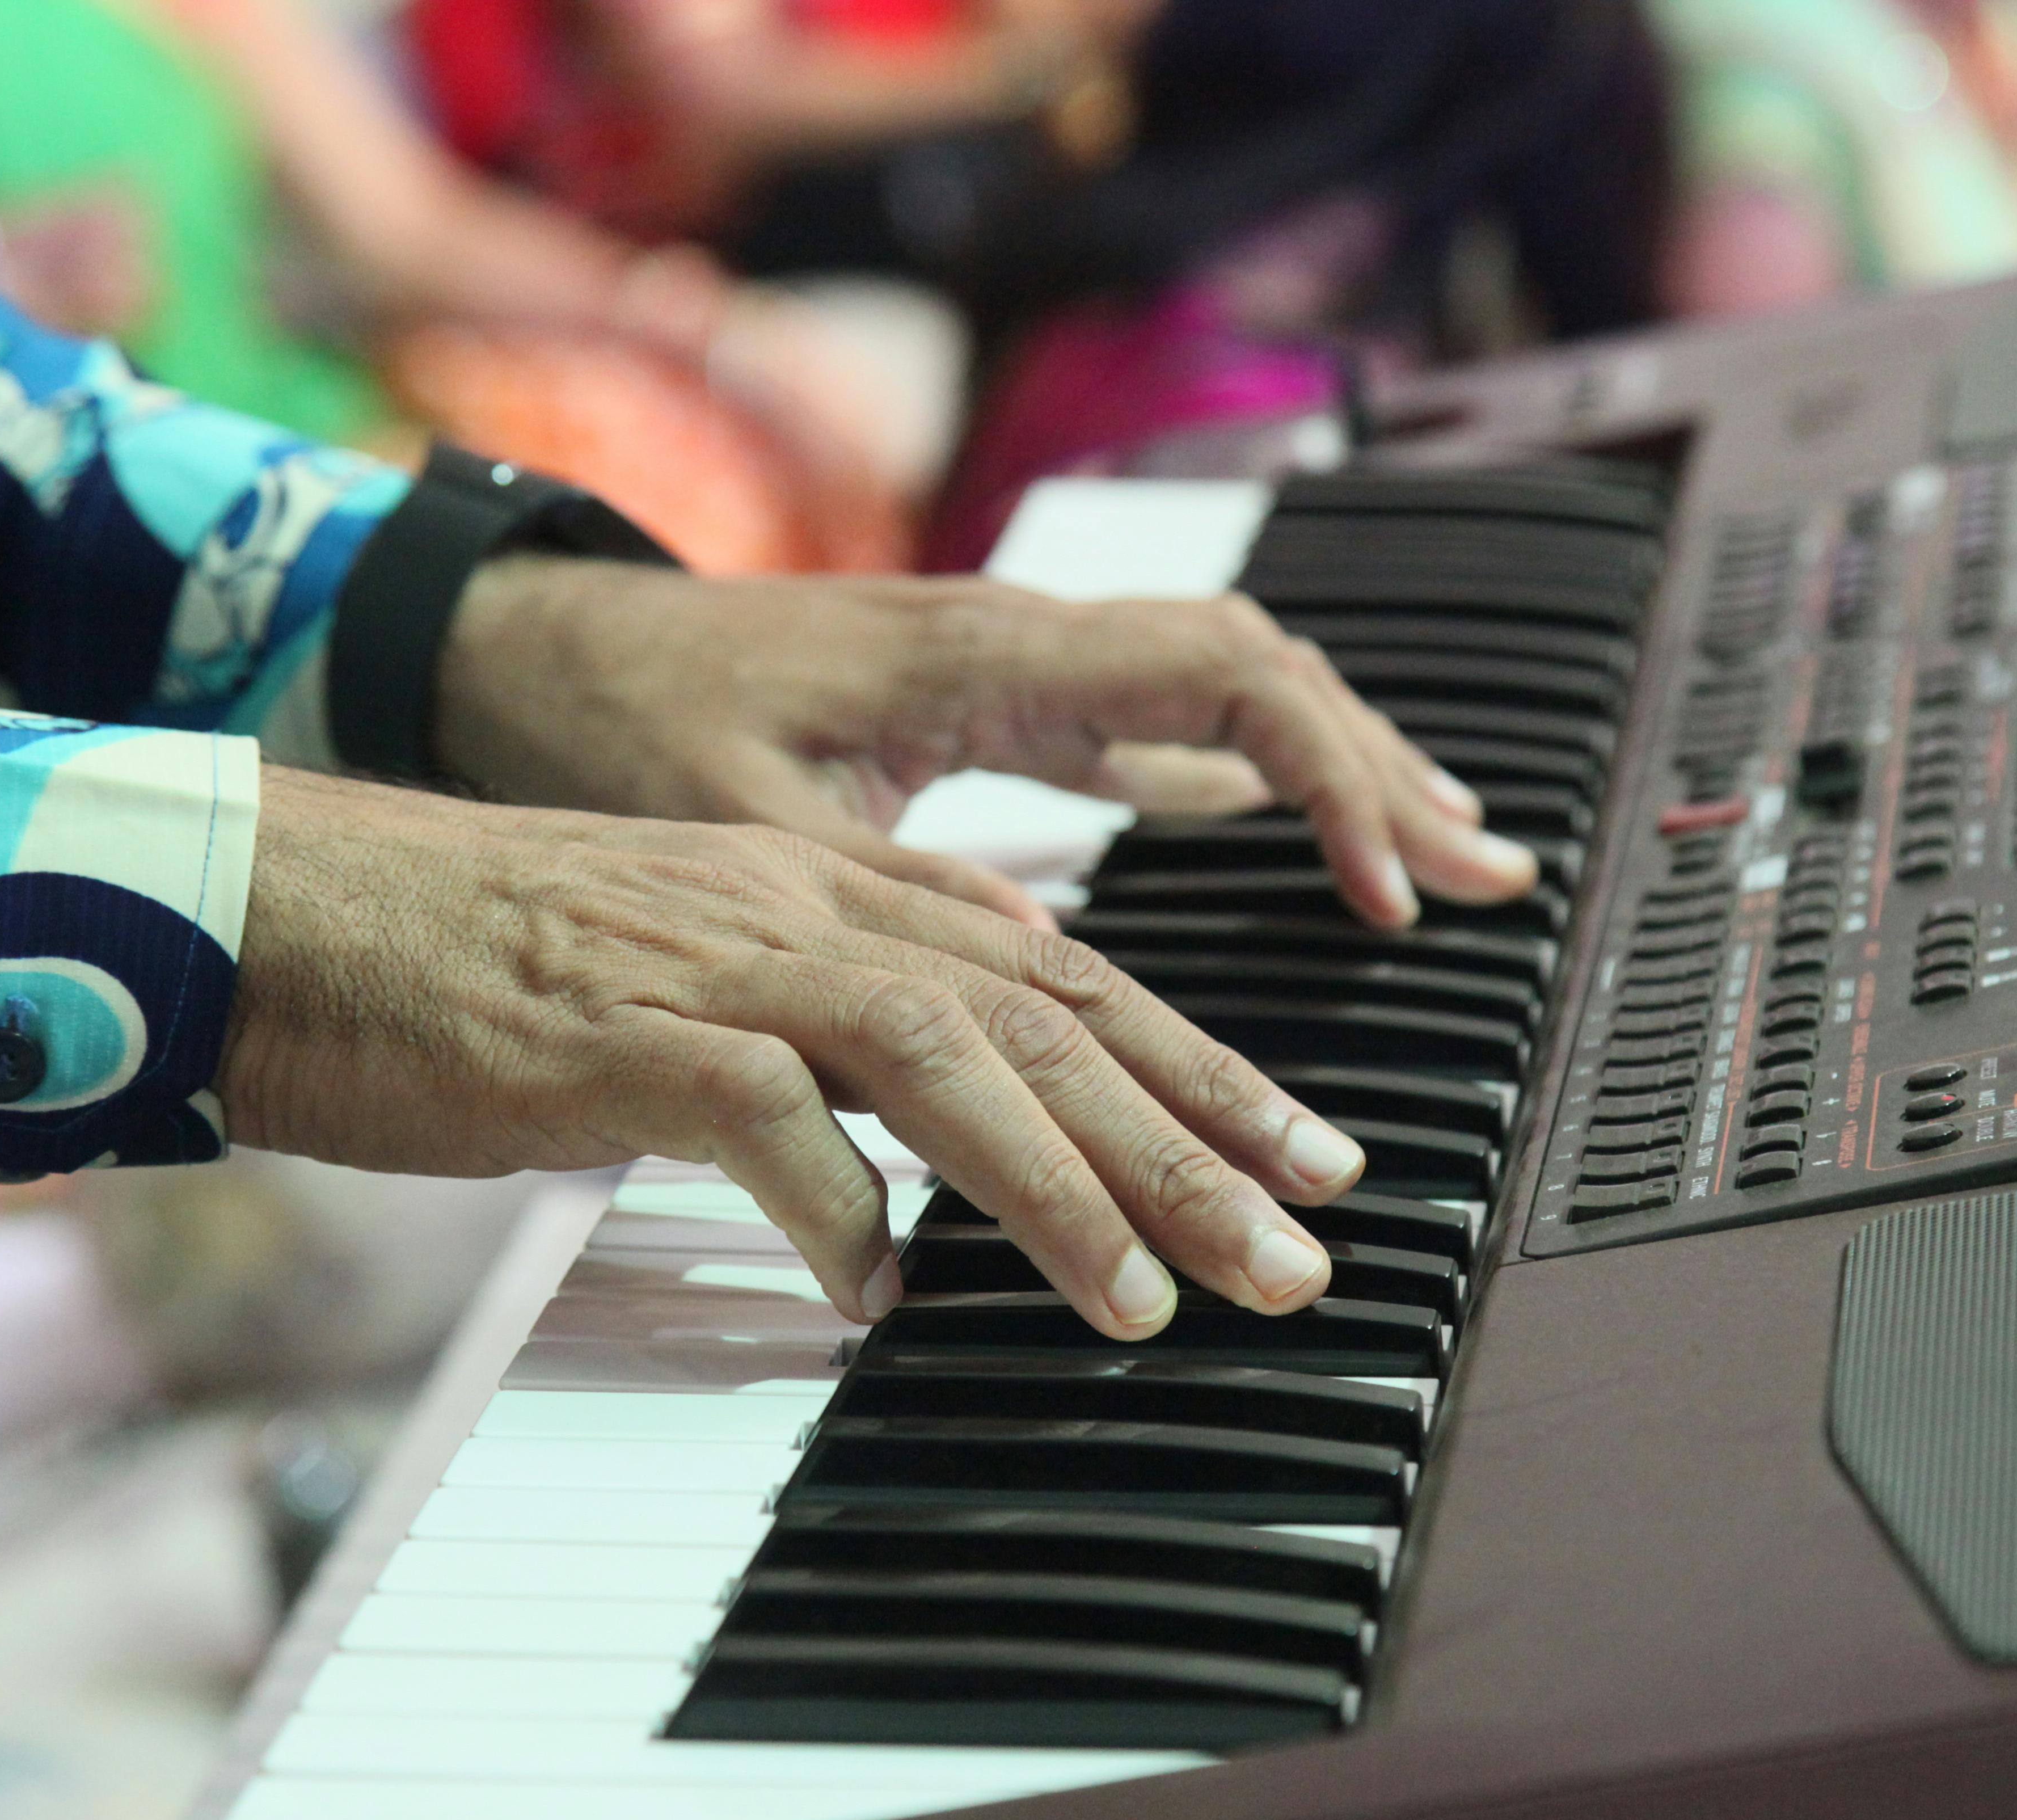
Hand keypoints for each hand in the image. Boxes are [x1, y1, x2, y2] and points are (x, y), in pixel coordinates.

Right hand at [217, 768, 1372, 1335]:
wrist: (287, 905)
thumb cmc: (474, 960)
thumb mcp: (686, 967)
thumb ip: (817, 1025)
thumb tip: (928, 1127)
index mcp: (820, 888)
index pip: (1056, 973)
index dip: (1193, 1063)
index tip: (1298, 1153)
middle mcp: (794, 906)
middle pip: (1046, 1014)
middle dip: (1191, 1136)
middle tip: (1300, 1246)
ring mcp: (711, 961)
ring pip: (945, 1053)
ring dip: (1065, 1183)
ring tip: (1154, 1296)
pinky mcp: (614, 1035)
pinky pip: (762, 1122)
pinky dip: (838, 1211)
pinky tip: (882, 1301)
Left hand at [431, 561, 1541, 930]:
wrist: (533, 648)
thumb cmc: (616, 722)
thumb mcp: (731, 821)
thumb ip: (877, 897)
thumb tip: (1041, 978)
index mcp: (983, 653)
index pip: (1222, 675)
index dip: (1327, 774)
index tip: (1387, 886)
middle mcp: (1021, 644)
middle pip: (1257, 682)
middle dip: (1378, 777)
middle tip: (1483, 877)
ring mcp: (1016, 669)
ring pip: (1221, 699)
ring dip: (1331, 775)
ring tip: (1437, 859)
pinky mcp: (994, 707)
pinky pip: (1155, 728)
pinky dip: (1242, 780)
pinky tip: (1294, 835)